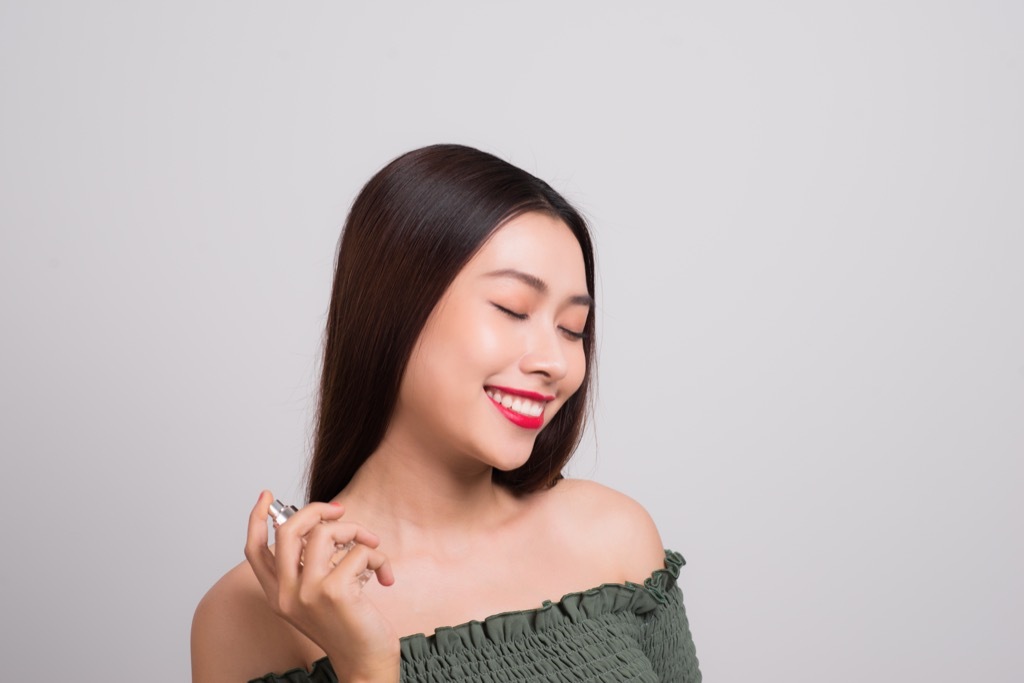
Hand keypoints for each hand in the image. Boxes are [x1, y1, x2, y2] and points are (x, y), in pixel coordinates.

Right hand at [245, 490, 399, 682]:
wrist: (366, 663)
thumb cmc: (348, 627)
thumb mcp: (319, 597)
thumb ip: (310, 567)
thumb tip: (321, 524)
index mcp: (277, 595)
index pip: (254, 551)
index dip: (257, 519)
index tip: (266, 495)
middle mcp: (286, 594)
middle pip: (288, 531)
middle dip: (317, 510)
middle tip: (340, 511)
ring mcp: (308, 593)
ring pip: (326, 533)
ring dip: (356, 531)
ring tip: (372, 546)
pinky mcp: (335, 592)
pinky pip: (359, 551)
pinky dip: (378, 557)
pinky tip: (384, 576)